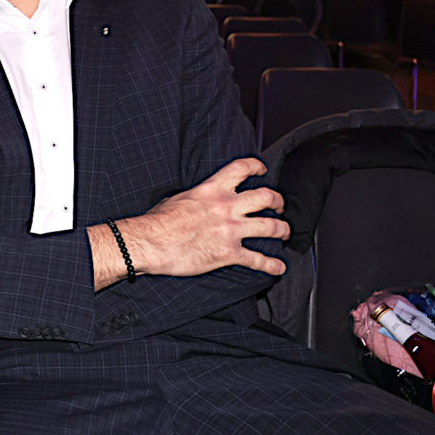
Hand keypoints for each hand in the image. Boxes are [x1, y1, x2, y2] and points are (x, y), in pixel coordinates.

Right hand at [117, 157, 288, 279]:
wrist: (151, 242)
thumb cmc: (158, 222)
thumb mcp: (178, 198)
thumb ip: (197, 197)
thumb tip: (200, 200)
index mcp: (212, 189)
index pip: (242, 169)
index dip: (257, 167)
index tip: (262, 171)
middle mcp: (227, 207)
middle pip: (266, 197)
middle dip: (278, 202)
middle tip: (278, 206)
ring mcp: (231, 230)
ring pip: (271, 226)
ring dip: (282, 230)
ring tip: (284, 232)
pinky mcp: (229, 253)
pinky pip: (258, 259)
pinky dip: (272, 264)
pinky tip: (278, 267)